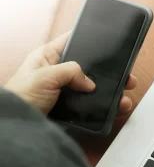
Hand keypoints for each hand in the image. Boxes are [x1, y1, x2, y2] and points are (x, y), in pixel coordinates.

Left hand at [5, 32, 137, 114]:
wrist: (16, 126)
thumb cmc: (20, 97)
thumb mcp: (45, 75)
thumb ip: (71, 71)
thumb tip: (90, 82)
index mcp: (48, 57)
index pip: (72, 41)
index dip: (90, 39)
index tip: (109, 41)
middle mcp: (57, 72)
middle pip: (89, 67)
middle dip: (109, 71)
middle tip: (125, 75)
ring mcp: (64, 91)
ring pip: (93, 88)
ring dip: (111, 91)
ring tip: (124, 95)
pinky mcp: (68, 108)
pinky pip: (91, 106)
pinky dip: (105, 107)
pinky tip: (115, 108)